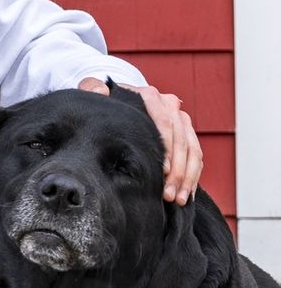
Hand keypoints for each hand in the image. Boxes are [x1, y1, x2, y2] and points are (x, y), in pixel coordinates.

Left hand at [78, 77, 202, 204]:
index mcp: (150, 95)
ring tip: (177, 199)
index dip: (166, 146)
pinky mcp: (188, 134)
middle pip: (181, 140)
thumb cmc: (104, 103)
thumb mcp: (92, 92)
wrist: (119, 106)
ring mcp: (181, 119)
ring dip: (187, 178)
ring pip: (193, 151)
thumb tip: (102, 91)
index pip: (165, 121)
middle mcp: (170, 104)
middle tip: (168, 194)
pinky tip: (186, 195)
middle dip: (178, 170)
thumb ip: (91, 87)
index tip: (163, 170)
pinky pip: (197, 157)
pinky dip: (193, 177)